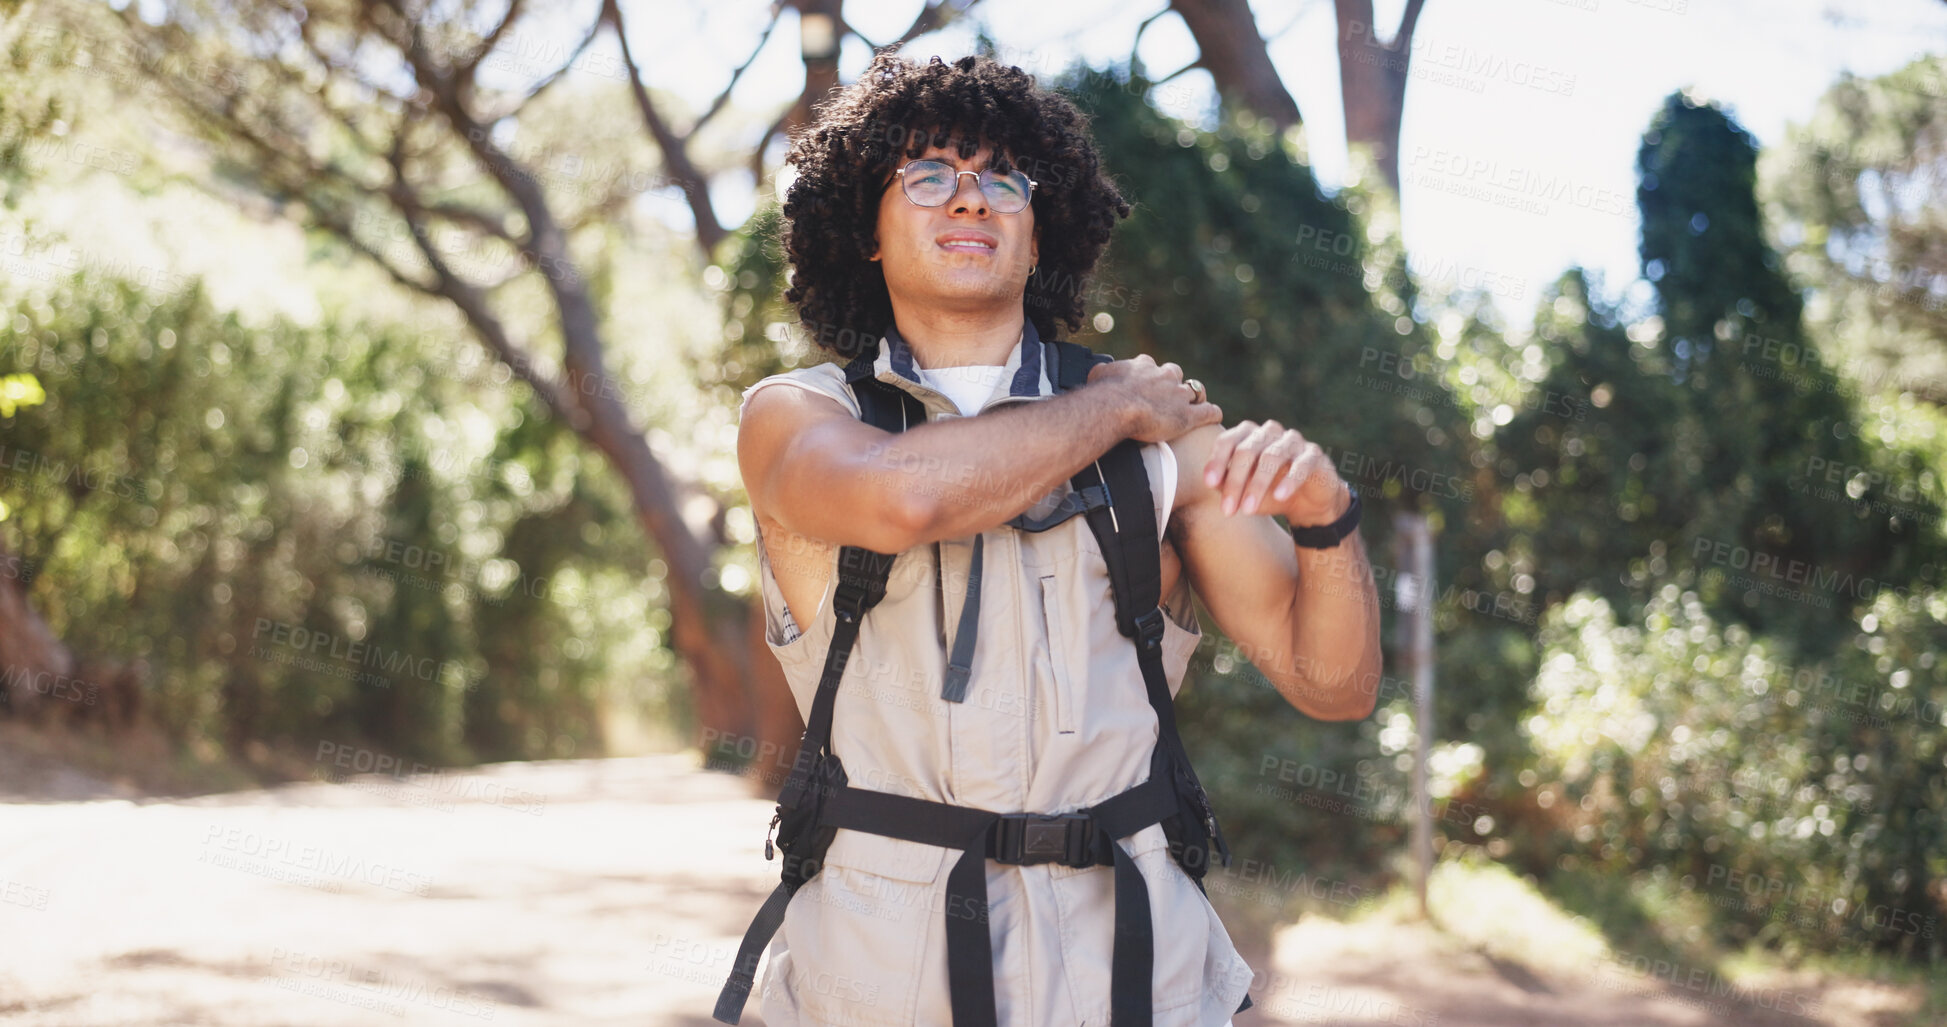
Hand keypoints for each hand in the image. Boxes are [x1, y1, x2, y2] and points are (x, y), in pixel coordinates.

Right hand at [1086, 354, 1223, 442]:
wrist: (1115, 407)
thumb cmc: (1103, 393)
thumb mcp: (1098, 374)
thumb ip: (1103, 370)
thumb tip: (1098, 370)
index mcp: (1144, 366)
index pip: (1149, 366)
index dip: (1148, 375)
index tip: (1144, 384)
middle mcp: (1164, 377)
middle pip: (1175, 374)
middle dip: (1173, 383)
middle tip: (1167, 396)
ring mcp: (1178, 396)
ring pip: (1194, 391)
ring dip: (1193, 398)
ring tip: (1192, 405)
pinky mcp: (1188, 416)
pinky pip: (1208, 412)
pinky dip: (1212, 413)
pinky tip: (1214, 416)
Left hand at [1203, 419, 1351, 524]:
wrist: (1306, 502)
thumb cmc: (1268, 492)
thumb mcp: (1243, 491)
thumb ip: (1226, 483)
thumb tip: (1211, 481)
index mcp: (1248, 435)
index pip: (1228, 441)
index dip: (1217, 461)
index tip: (1209, 483)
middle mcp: (1269, 433)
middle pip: (1247, 449)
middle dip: (1235, 481)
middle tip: (1228, 510)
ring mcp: (1293, 441)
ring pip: (1272, 456)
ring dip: (1258, 485)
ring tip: (1249, 510)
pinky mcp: (1313, 455)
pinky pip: (1301, 464)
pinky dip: (1289, 481)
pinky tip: (1280, 497)